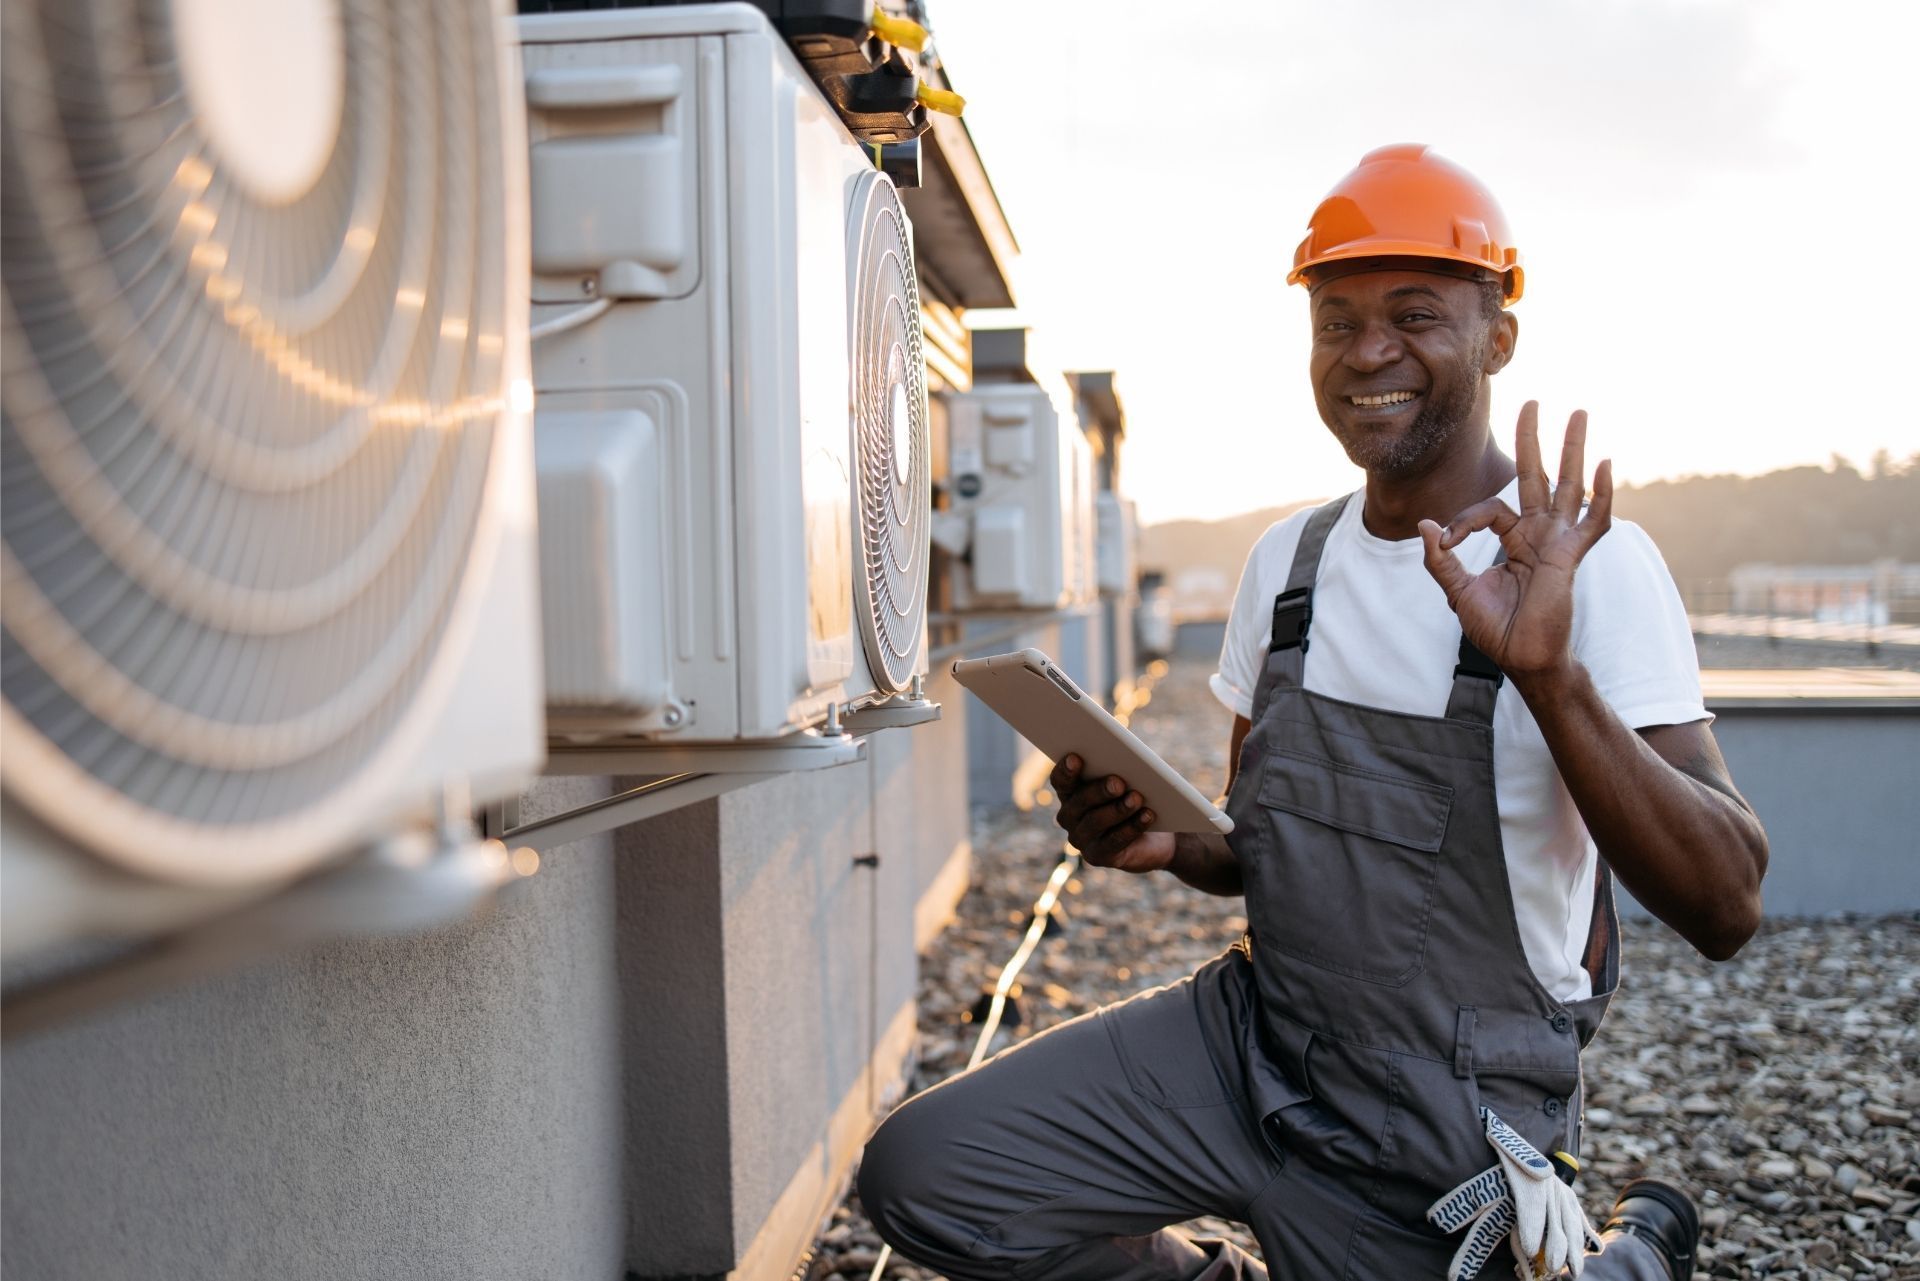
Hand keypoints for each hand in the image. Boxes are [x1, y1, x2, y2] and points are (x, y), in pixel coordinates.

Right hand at [1049, 754, 1173, 873]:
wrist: (1153, 838)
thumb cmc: (1135, 799)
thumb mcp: (1126, 783)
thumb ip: (1118, 773)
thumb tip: (1121, 767)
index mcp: (1070, 792)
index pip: (1061, 780)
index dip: (1066, 770)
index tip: (1076, 757)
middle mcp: (1069, 816)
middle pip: (1078, 802)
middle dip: (1098, 791)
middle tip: (1118, 782)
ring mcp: (1081, 839)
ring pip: (1095, 822)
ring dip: (1118, 809)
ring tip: (1137, 798)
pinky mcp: (1097, 857)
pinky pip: (1114, 842)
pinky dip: (1132, 827)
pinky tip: (1147, 815)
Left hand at [1418, 401, 1611, 677]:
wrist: (1521, 660)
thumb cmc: (1496, 629)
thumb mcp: (1458, 592)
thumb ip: (1441, 560)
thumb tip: (1426, 526)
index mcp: (1513, 540)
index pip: (1489, 509)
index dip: (1463, 520)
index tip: (1445, 543)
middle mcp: (1538, 535)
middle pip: (1536, 477)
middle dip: (1533, 440)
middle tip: (1533, 402)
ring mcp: (1558, 543)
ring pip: (1567, 486)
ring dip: (1572, 449)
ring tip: (1578, 413)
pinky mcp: (1571, 557)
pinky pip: (1593, 522)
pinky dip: (1601, 495)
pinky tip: (1604, 464)